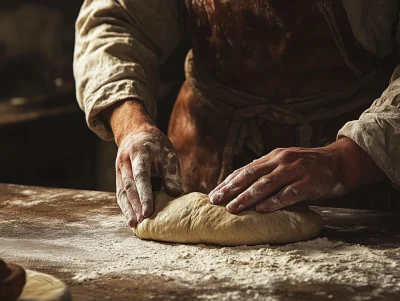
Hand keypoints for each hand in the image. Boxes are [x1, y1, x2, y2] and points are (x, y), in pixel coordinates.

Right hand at [103, 100, 181, 226]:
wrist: (136, 133)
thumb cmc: (156, 146)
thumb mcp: (168, 154)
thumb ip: (170, 174)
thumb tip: (175, 194)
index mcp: (139, 155)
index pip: (140, 177)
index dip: (144, 195)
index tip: (148, 212)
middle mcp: (125, 163)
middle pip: (128, 187)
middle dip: (134, 206)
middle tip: (141, 223)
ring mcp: (119, 170)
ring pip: (121, 192)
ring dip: (127, 210)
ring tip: (135, 225)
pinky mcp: (118, 177)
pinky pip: (121, 194)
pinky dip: (125, 207)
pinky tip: (131, 218)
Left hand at [209, 138, 384, 212]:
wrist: (339, 162)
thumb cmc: (308, 166)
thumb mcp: (284, 162)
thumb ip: (266, 170)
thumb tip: (242, 180)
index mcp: (273, 157)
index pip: (245, 170)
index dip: (228, 182)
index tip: (214, 193)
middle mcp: (281, 161)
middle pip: (251, 175)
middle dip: (231, 189)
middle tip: (216, 201)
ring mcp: (295, 170)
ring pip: (266, 184)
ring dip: (247, 197)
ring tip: (233, 208)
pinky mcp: (309, 182)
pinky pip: (289, 193)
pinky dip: (274, 202)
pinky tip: (262, 210)